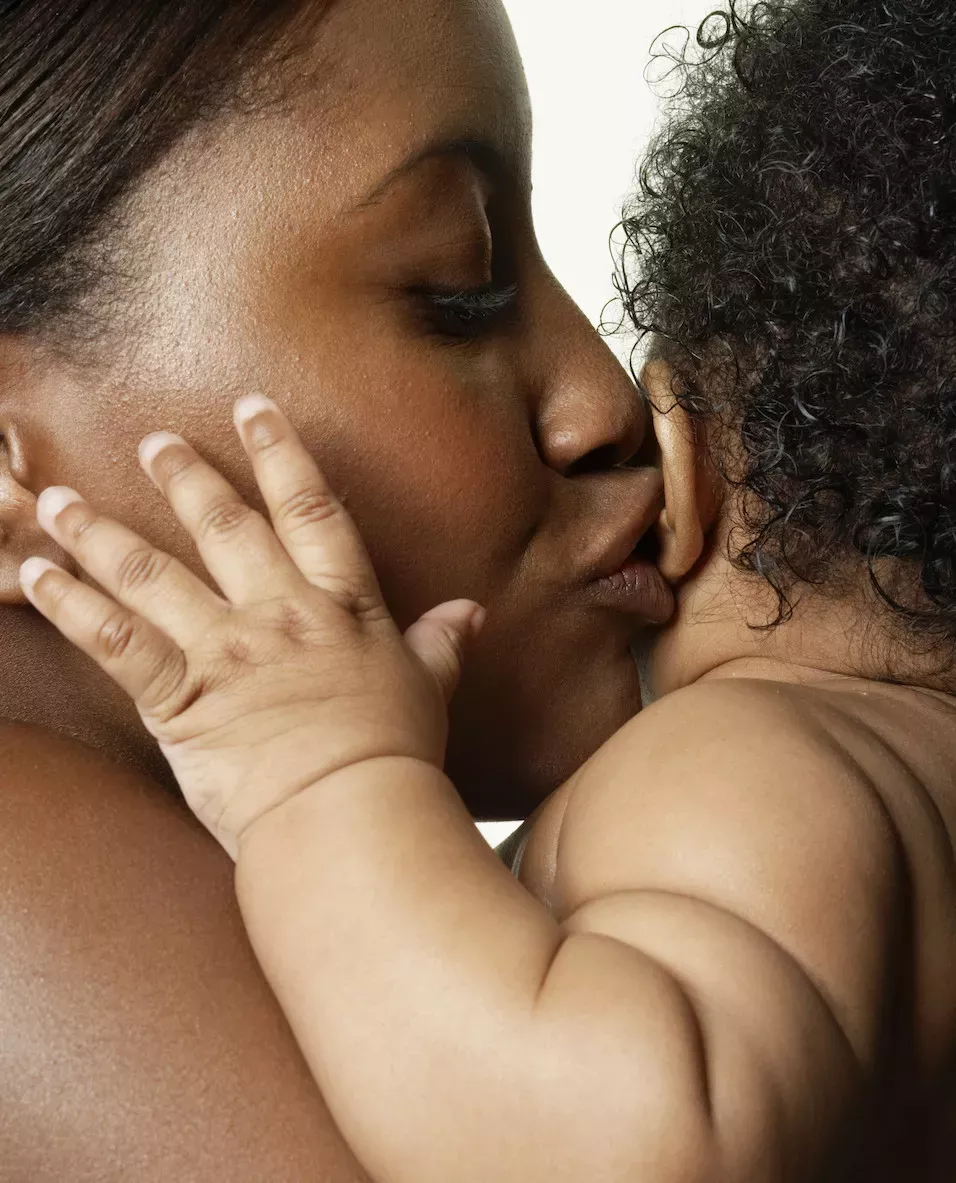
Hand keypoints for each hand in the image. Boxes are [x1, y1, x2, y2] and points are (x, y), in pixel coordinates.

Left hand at [20, 395, 482, 857]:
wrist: (351, 815)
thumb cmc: (394, 757)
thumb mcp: (429, 689)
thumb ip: (442, 642)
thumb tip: (471, 612)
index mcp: (341, 606)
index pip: (310, 511)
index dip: (282, 454)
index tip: (255, 409)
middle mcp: (279, 613)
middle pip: (224, 527)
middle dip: (186, 477)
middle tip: (154, 441)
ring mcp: (226, 651)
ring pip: (153, 572)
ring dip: (102, 530)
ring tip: (60, 498)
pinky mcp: (180, 698)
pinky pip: (115, 640)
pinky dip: (71, 605)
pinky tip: (37, 572)